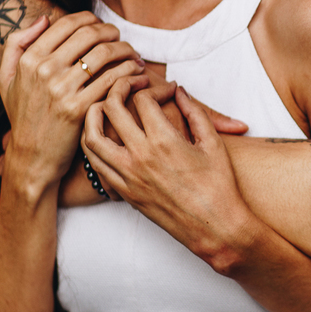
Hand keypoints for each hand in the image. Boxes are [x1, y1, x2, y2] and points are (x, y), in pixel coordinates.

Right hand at [0, 12, 147, 190]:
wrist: (32, 156)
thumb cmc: (23, 115)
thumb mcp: (7, 78)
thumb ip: (17, 44)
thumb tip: (44, 19)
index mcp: (29, 59)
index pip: (68, 23)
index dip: (91, 18)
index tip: (101, 26)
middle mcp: (44, 71)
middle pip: (90, 34)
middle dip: (112, 31)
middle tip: (121, 38)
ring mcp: (62, 89)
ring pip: (105, 53)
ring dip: (126, 49)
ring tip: (133, 54)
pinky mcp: (79, 108)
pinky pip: (113, 79)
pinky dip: (131, 72)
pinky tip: (138, 73)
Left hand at [81, 81, 257, 270]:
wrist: (215, 227)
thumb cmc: (219, 185)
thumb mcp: (212, 142)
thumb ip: (194, 112)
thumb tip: (180, 92)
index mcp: (164, 141)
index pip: (144, 99)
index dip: (157, 88)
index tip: (169, 90)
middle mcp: (140, 156)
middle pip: (112, 108)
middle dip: (120, 87)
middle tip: (132, 84)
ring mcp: (127, 176)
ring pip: (91, 136)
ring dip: (94, 113)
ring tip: (106, 104)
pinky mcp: (124, 192)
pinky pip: (95, 163)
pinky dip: (93, 143)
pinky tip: (103, 135)